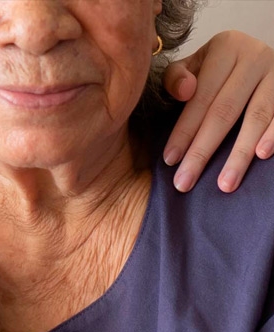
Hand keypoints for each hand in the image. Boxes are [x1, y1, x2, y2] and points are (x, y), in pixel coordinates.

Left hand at [162, 31, 273, 192]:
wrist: (256, 56)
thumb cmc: (216, 67)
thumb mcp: (194, 64)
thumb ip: (176, 77)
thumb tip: (184, 91)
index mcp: (226, 47)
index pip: (200, 97)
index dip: (184, 131)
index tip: (170, 160)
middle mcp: (255, 56)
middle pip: (225, 111)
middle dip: (203, 151)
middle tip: (185, 183)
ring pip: (257, 117)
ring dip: (240, 154)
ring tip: (224, 184)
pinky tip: (261, 156)